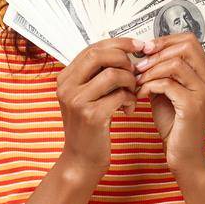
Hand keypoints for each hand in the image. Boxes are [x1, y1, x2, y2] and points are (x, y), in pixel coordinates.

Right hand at [57, 37, 140, 177]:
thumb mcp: (86, 97)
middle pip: (100, 55)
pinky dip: (130, 99)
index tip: (139, 46)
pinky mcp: (92, 116)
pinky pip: (120, 95)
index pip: (93, 47)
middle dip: (125, 59)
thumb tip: (125, 51)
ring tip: (132, 95)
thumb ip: (97, 76)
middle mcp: (66, 87)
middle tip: (136, 72)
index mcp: (65, 78)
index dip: (119, 43)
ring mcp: (77, 101)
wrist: (81, 161)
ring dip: (130, 82)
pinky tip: (129, 109)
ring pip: (113, 74)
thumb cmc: (89, 128)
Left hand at [133, 32, 204, 175]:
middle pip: (186, 46)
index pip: (190, 41)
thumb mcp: (168, 92)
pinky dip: (149, 86)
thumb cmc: (175, 125)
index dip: (165, 40)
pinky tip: (140, 95)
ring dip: (150, 70)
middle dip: (157, 53)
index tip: (145, 50)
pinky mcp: (193, 106)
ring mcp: (204, 93)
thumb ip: (162, 72)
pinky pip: (167, 83)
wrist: (184, 156)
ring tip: (137, 81)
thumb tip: (145, 52)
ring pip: (175, 63)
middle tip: (139, 66)